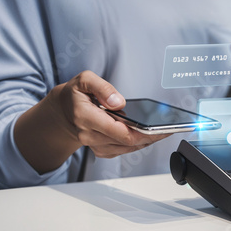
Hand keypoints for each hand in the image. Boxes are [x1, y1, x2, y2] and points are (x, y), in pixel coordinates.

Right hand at [14, 70, 169, 173]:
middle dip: (150, 136)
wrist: (62, 112)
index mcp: (85, 116)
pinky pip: (123, 150)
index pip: (118, 131)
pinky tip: (150, 136)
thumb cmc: (75, 94)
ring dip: (147, 141)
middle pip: (127, 142)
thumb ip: (102, 87)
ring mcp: (95, 145)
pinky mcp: (101, 150)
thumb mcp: (85, 80)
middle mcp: (89, 135)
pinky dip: (138, 144)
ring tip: (164, 131)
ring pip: (127, 148)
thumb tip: (119, 102)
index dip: (142, 132)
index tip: (159, 128)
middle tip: (169, 128)